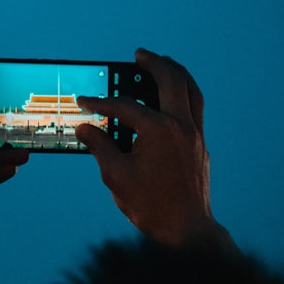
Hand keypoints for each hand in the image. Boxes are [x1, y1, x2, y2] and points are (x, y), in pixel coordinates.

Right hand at [76, 48, 227, 247]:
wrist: (186, 228)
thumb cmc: (149, 205)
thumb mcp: (115, 175)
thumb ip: (100, 146)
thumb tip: (85, 128)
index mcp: (159, 130)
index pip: (125, 107)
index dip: (100, 103)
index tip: (83, 102)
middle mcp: (181, 125)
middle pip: (171, 80)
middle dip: (153, 63)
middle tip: (139, 55)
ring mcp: (195, 133)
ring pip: (191, 89)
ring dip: (176, 72)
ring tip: (162, 63)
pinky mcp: (200, 144)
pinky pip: (195, 107)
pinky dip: (184, 93)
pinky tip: (172, 96)